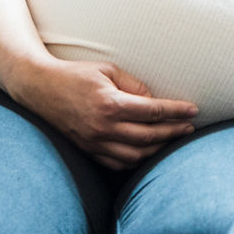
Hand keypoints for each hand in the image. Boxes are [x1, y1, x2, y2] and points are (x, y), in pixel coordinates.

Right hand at [11, 58, 197, 170]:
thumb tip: (155, 100)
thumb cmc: (76, 74)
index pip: (153, 111)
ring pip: (135, 155)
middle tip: (190, 127)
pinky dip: (136, 160)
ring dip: (158, 149)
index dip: (176, 111)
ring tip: (174, 139)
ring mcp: (94, 142)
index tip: (194, 110)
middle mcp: (103, 127)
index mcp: (110, 104)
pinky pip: (117, 163)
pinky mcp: (87, 150)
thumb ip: (134, 86)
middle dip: (174, 132)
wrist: (39, 88)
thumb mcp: (108, 70)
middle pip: (149, 136)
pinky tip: (149, 152)